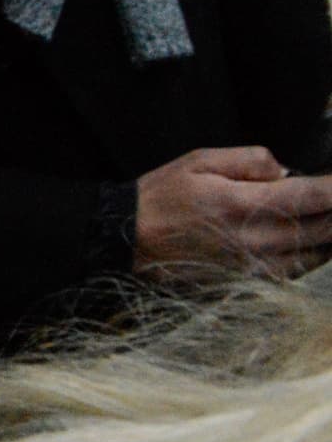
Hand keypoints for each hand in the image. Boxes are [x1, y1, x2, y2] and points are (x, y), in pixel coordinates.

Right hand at [133, 147, 331, 276]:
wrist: (129, 240)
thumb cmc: (161, 196)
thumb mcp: (198, 161)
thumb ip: (249, 160)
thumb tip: (286, 171)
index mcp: (241, 204)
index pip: (312, 195)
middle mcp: (254, 239)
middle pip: (324, 228)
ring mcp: (254, 266)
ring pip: (318, 255)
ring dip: (330, 236)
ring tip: (329, 219)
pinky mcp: (250, 281)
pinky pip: (297, 271)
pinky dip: (314, 256)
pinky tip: (315, 242)